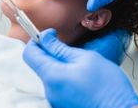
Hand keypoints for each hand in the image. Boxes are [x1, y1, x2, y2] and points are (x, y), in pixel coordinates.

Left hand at [23, 29, 137, 107]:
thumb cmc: (108, 88)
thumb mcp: (85, 58)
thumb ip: (60, 48)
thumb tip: (45, 37)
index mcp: (52, 76)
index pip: (29, 53)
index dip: (37, 41)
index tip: (49, 36)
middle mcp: (49, 90)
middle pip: (40, 65)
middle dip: (51, 54)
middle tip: (71, 50)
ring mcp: (55, 100)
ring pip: (50, 75)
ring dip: (61, 67)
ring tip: (81, 68)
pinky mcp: (62, 105)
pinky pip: (59, 86)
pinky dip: (66, 79)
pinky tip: (83, 79)